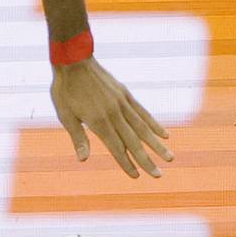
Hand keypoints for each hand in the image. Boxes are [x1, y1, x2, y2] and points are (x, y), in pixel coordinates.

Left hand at [51, 57, 174, 178]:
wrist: (74, 60)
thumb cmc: (65, 90)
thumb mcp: (65, 115)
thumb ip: (78, 138)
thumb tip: (83, 159)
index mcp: (99, 122)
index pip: (116, 148)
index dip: (127, 163)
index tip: (137, 176)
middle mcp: (114, 114)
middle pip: (134, 141)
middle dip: (147, 160)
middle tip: (159, 175)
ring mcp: (122, 103)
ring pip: (143, 128)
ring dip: (156, 144)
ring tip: (170, 157)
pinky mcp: (125, 94)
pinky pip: (142, 112)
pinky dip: (154, 124)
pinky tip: (164, 134)